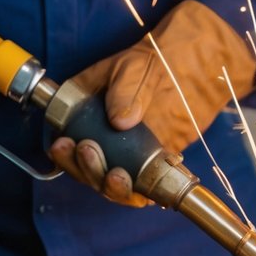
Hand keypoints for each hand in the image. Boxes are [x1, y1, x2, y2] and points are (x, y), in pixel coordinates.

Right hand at [48, 0, 255, 206]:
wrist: (189, 69)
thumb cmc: (152, 62)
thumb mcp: (131, 67)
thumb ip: (125, 90)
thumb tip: (120, 120)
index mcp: (84, 119)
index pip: (67, 147)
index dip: (66, 154)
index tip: (68, 145)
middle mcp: (102, 143)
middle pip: (87, 172)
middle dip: (86, 169)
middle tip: (90, 152)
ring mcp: (126, 157)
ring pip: (112, 185)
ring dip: (111, 187)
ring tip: (117, 176)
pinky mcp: (152, 166)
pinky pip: (144, 189)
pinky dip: (142, 193)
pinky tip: (145, 188)